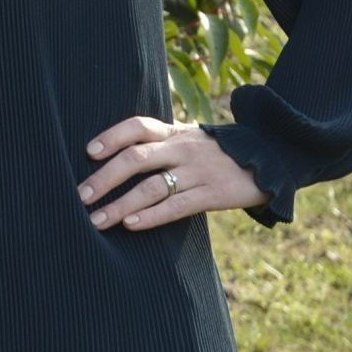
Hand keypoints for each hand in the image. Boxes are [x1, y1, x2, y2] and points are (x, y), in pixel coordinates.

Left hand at [78, 115, 268, 230]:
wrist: (271, 157)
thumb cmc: (217, 152)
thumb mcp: (189, 139)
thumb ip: (159, 144)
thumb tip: (112, 158)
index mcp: (174, 132)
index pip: (137, 126)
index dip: (111, 137)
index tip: (88, 152)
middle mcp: (182, 149)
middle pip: (136, 158)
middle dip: (104, 178)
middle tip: (80, 196)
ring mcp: (199, 171)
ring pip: (152, 186)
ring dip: (121, 204)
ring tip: (96, 220)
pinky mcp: (215, 194)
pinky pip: (178, 205)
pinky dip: (152, 215)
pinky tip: (130, 224)